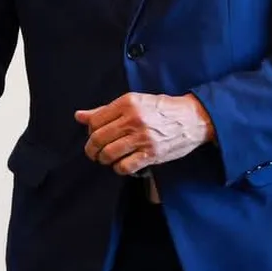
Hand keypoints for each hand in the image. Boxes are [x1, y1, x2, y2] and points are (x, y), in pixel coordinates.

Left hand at [75, 92, 213, 174]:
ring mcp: (142, 138)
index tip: (93, 136)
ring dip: (103, 159)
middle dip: (92, 149)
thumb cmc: (161, 109)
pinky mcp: (152, 154)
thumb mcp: (134, 101)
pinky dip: (119, 168)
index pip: (95, 121)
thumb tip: (79, 116)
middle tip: (94, 153)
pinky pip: (125, 166)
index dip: (89, 131)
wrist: (192, 118)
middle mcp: (133, 119)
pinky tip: (121, 164)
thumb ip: (105, 110)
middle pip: (98, 138)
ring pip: (109, 153)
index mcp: (126, 103)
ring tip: (106, 159)